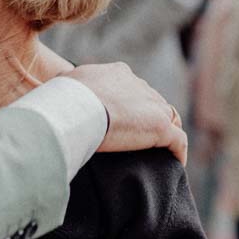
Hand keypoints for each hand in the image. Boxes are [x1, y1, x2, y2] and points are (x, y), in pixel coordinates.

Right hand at [68, 62, 187, 163]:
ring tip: (159, 151)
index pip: (132, 89)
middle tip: (140, 139)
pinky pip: (178, 141)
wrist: (75, 109)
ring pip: (170, 118)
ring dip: (167, 132)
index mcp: (118, 74)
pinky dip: (178, 151)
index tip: (123, 119)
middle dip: (149, 118)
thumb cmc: (63, 98)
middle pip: (152, 102)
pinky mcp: (160, 127)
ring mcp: (153, 106)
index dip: (131, 104)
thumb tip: (59, 91)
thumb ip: (71, 88)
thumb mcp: (64, 84)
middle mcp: (139, 85)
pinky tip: (175, 164)